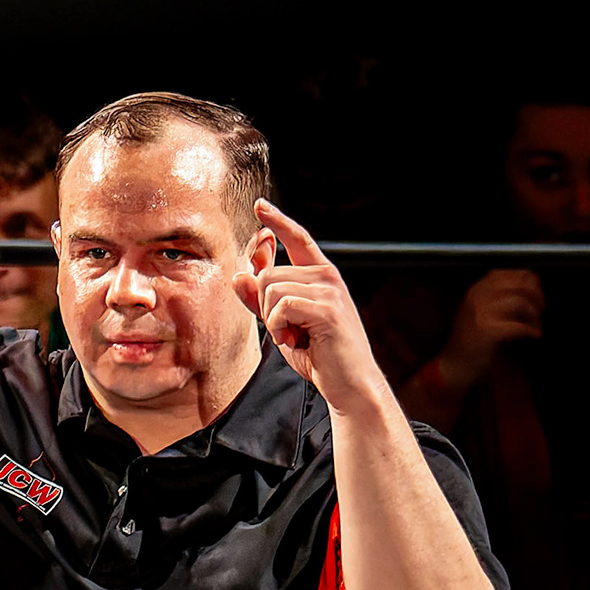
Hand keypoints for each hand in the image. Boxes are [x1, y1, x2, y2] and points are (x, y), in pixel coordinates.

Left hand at [235, 201, 382, 399]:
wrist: (349, 384)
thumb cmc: (319, 355)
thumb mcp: (282, 324)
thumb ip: (261, 300)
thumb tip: (239, 274)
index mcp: (320, 276)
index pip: (297, 239)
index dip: (278, 221)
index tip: (260, 205)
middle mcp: (327, 276)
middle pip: (268, 273)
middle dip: (264, 306)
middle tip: (287, 330)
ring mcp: (329, 290)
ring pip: (270, 288)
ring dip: (271, 319)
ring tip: (294, 336)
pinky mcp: (327, 308)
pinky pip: (280, 306)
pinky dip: (277, 328)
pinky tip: (294, 341)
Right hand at [432, 269, 543, 390]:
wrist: (453, 366)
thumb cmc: (470, 342)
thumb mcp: (479, 312)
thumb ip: (497, 298)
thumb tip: (529, 291)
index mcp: (476, 290)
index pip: (509, 273)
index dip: (528, 281)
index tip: (536, 294)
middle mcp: (478, 297)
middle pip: (518, 284)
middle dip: (536, 295)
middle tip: (541, 309)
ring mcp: (481, 313)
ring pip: (521, 302)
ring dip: (534, 315)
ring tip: (536, 325)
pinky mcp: (487, 331)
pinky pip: (519, 325)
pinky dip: (531, 330)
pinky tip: (533, 335)